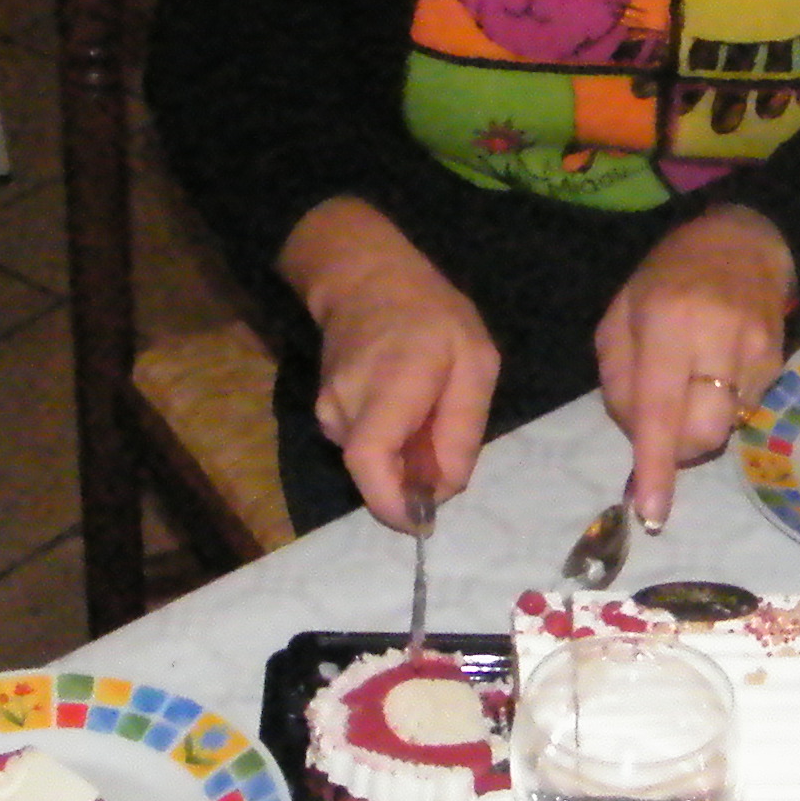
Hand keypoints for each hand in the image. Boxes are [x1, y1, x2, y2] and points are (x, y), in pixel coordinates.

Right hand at [284, 199, 498, 530]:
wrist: (368, 280)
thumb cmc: (431, 316)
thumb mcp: (475, 362)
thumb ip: (462, 429)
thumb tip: (445, 489)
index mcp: (388, 387)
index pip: (370, 462)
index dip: (393, 504)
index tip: (424, 521)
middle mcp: (346, 404)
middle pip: (376, 473)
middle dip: (413, 480)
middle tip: (446, 446)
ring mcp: (327, 409)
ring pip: (372, 463)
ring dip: (404, 458)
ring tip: (429, 414)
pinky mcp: (324, 413)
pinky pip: (364, 447)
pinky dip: (390, 445)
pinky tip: (407, 411)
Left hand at [596, 204, 794, 528]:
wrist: (746, 241)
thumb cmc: (668, 278)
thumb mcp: (622, 314)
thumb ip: (618, 379)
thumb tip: (637, 441)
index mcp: (667, 323)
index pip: (661, 409)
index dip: (656, 466)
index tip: (652, 512)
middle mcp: (717, 340)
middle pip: (702, 436)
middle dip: (677, 448)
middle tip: (662, 424)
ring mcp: (756, 354)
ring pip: (724, 428)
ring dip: (698, 424)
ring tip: (691, 381)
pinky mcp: (779, 363)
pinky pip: (743, 410)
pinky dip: (721, 405)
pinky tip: (716, 369)